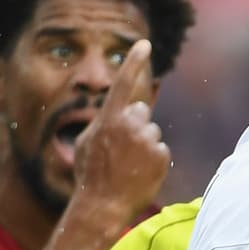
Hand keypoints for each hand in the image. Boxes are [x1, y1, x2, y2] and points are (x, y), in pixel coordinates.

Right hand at [72, 39, 169, 223]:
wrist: (103, 206)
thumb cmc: (90, 175)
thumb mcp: (86, 143)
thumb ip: (103, 123)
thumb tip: (122, 111)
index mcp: (108, 119)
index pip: (122, 84)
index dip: (134, 62)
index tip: (145, 44)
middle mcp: (130, 125)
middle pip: (140, 113)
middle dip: (134, 125)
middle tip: (121, 150)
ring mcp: (148, 140)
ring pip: (151, 133)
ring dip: (144, 145)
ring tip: (128, 165)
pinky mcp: (162, 156)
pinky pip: (160, 151)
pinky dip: (153, 161)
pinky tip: (139, 173)